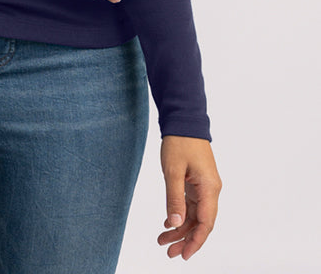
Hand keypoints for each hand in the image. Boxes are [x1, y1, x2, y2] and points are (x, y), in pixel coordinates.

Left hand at [158, 136, 221, 259]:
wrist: (184, 120)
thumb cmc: (180, 142)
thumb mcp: (173, 170)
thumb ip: (174, 198)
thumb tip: (175, 223)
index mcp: (209, 188)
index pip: (205, 223)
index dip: (195, 241)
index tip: (184, 254)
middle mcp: (211, 190)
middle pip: (201, 222)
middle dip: (186, 239)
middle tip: (169, 252)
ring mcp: (205, 186)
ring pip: (195, 215)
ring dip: (181, 228)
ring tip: (163, 241)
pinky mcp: (198, 182)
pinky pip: (191, 205)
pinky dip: (180, 215)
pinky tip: (168, 223)